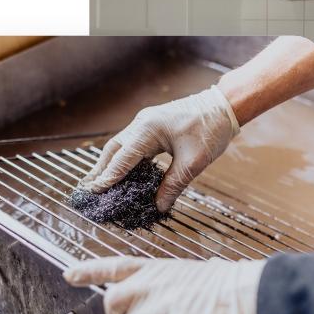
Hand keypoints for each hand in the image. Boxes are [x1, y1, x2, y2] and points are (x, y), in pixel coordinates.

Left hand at [64, 256, 265, 313]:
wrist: (255, 301)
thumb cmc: (236, 288)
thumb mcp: (198, 275)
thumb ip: (173, 286)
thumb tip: (170, 303)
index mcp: (160, 268)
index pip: (116, 266)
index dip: (90, 271)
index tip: (70, 273)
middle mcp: (151, 286)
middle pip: (113, 306)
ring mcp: (155, 312)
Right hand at [81, 85, 239, 211]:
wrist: (224, 107)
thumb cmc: (211, 130)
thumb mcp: (194, 162)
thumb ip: (174, 184)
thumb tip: (159, 206)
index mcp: (149, 129)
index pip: (122, 158)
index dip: (108, 177)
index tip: (94, 192)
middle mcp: (142, 123)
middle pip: (114, 150)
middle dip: (101, 170)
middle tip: (89, 190)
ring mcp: (146, 123)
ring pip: (121, 146)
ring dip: (110, 164)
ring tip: (100, 184)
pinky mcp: (153, 126)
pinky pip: (133, 144)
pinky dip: (124, 159)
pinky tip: (124, 173)